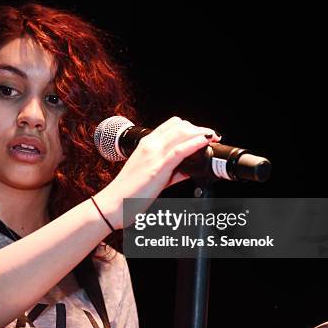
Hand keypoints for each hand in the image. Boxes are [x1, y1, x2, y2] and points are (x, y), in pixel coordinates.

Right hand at [95, 117, 220, 228]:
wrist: (114, 203)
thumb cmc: (129, 191)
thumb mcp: (152, 175)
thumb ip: (172, 171)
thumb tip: (189, 169)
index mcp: (147, 144)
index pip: (172, 125)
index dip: (190, 126)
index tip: (203, 134)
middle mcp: (150, 145)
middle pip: (180, 126)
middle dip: (199, 128)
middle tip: (212, 136)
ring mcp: (154, 154)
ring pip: (182, 133)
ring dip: (201, 132)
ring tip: (213, 137)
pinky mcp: (158, 167)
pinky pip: (180, 150)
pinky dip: (195, 143)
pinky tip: (205, 142)